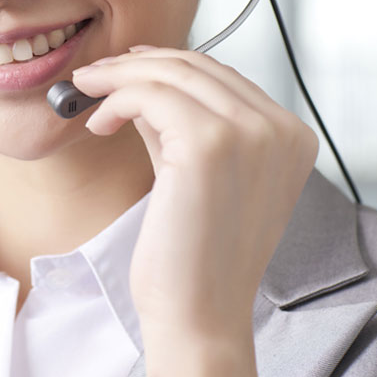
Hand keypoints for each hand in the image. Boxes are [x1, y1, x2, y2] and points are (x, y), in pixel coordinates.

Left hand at [72, 47, 317, 376]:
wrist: (198, 313)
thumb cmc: (197, 255)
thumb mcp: (198, 171)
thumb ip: (181, 124)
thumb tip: (142, 81)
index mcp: (290, 138)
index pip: (222, 75)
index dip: (167, 63)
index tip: (128, 66)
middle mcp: (280, 130)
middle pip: (197, 66)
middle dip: (136, 64)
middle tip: (95, 75)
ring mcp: (250, 133)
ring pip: (171, 73)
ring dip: (119, 76)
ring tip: (86, 93)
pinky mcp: (209, 143)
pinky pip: (149, 95)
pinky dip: (116, 100)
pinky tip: (98, 123)